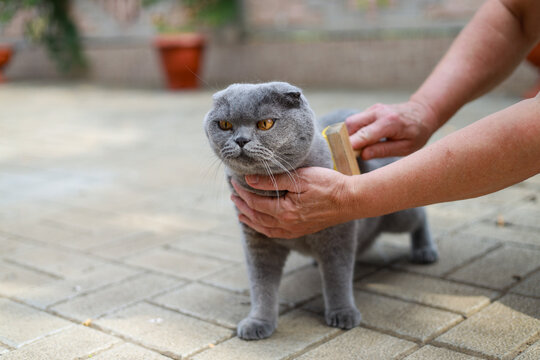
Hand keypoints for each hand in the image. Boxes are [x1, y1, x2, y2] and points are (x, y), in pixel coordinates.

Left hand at [230, 167, 355, 238]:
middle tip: (233, 196)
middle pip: (257, 217)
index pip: (255, 202)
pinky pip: (276, 234)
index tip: (235, 182)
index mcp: (285, 211)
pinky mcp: (301, 231)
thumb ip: (274, 180)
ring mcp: (294, 230)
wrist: (350, 200)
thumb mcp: (300, 177)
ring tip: (240, 212)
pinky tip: (260, 224)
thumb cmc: (328, 185)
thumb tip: (250, 180)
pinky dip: (263, 229)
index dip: (243, 192)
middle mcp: (287, 225)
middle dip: (242, 206)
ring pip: (264, 228)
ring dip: (250, 219)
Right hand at [345, 100, 437, 158]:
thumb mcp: (405, 147)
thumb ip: (383, 150)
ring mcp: (374, 109)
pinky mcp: (371, 110)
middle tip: (348, 154)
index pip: (365, 134)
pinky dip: (354, 131)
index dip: (352, 144)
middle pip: (351, 123)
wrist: (423, 113)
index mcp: (390, 122)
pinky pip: (356, 120)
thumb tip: (363, 155)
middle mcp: (379, 112)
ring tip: (356, 148)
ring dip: (349, 135)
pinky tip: (362, 140)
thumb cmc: (416, 133)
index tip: (343, 154)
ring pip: (350, 121)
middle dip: (345, 139)